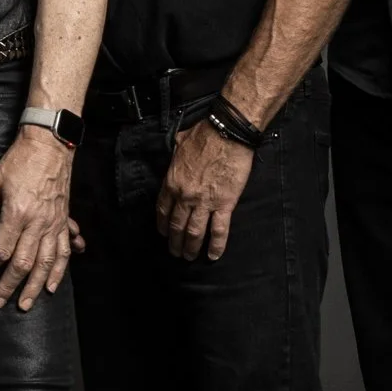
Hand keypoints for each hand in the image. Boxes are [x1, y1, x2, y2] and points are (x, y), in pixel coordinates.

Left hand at [0, 127, 73, 310]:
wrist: (49, 144)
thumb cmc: (18, 161)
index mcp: (17, 213)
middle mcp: (38, 222)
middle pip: (22, 264)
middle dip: (8, 286)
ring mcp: (53, 224)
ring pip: (46, 264)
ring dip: (35, 287)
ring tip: (25, 304)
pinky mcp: (63, 222)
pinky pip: (65, 253)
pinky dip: (60, 272)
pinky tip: (53, 286)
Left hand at [156, 120, 254, 260]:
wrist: (228, 133)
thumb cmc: (205, 134)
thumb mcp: (180, 142)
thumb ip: (175, 152)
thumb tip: (176, 148)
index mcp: (172, 182)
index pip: (163, 210)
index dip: (163, 224)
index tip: (163, 233)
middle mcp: (184, 196)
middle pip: (176, 226)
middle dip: (174, 242)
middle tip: (175, 253)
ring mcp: (204, 202)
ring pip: (194, 232)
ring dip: (190, 247)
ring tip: (189, 257)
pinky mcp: (224, 205)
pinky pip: (218, 230)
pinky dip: (215, 246)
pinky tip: (213, 256)